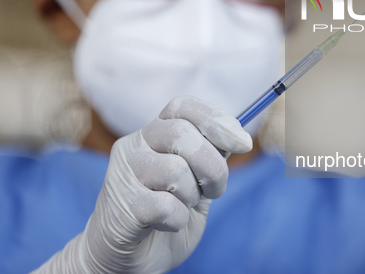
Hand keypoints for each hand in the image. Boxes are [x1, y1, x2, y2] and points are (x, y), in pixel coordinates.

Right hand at [36, 96, 251, 272]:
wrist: (129, 258)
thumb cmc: (167, 214)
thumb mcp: (198, 181)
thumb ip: (212, 156)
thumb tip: (238, 138)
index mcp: (154, 133)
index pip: (182, 106)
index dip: (215, 119)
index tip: (243, 143)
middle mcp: (134, 145)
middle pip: (181, 134)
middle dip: (212, 166)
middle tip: (215, 190)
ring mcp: (123, 173)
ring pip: (174, 170)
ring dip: (193, 195)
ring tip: (184, 207)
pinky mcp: (121, 205)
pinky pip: (164, 205)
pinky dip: (178, 219)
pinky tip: (168, 224)